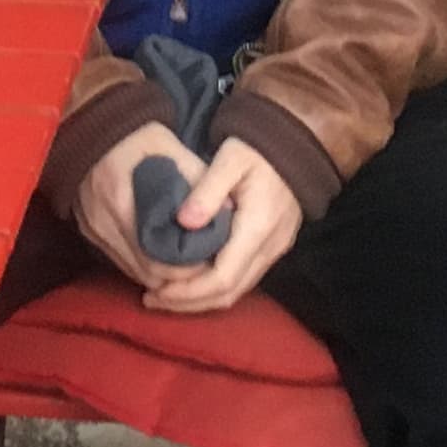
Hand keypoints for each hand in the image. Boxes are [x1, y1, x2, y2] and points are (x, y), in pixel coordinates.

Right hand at [74, 121, 202, 296]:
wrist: (93, 127)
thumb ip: (196, 176)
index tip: (208, 262)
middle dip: (176, 277)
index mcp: (120, 198)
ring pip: (133, 271)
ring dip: (160, 273)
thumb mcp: (169, 146)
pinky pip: (121, 261)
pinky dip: (143, 264)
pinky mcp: (89, 231)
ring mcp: (93, 229)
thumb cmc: (135, 136)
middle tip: (204, 268)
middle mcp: (103, 220)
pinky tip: (162, 255)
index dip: (185, 269)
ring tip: (187, 264)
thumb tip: (228, 210)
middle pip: (145, 271)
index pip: (155, 257)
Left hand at [142, 138, 299, 315]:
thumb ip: (207, 190)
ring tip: (165, 294)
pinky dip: (215, 286)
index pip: (222, 278)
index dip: (188, 292)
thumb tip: (183, 223)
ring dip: (201, 298)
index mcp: (258, 228)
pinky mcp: (272, 247)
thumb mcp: (230, 158)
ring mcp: (274, 250)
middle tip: (152, 299)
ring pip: (237, 290)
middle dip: (189, 302)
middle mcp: (269, 247)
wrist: (294, 143)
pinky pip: (243, 279)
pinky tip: (192, 279)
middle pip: (228, 293)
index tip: (157, 291)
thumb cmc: (258, 148)